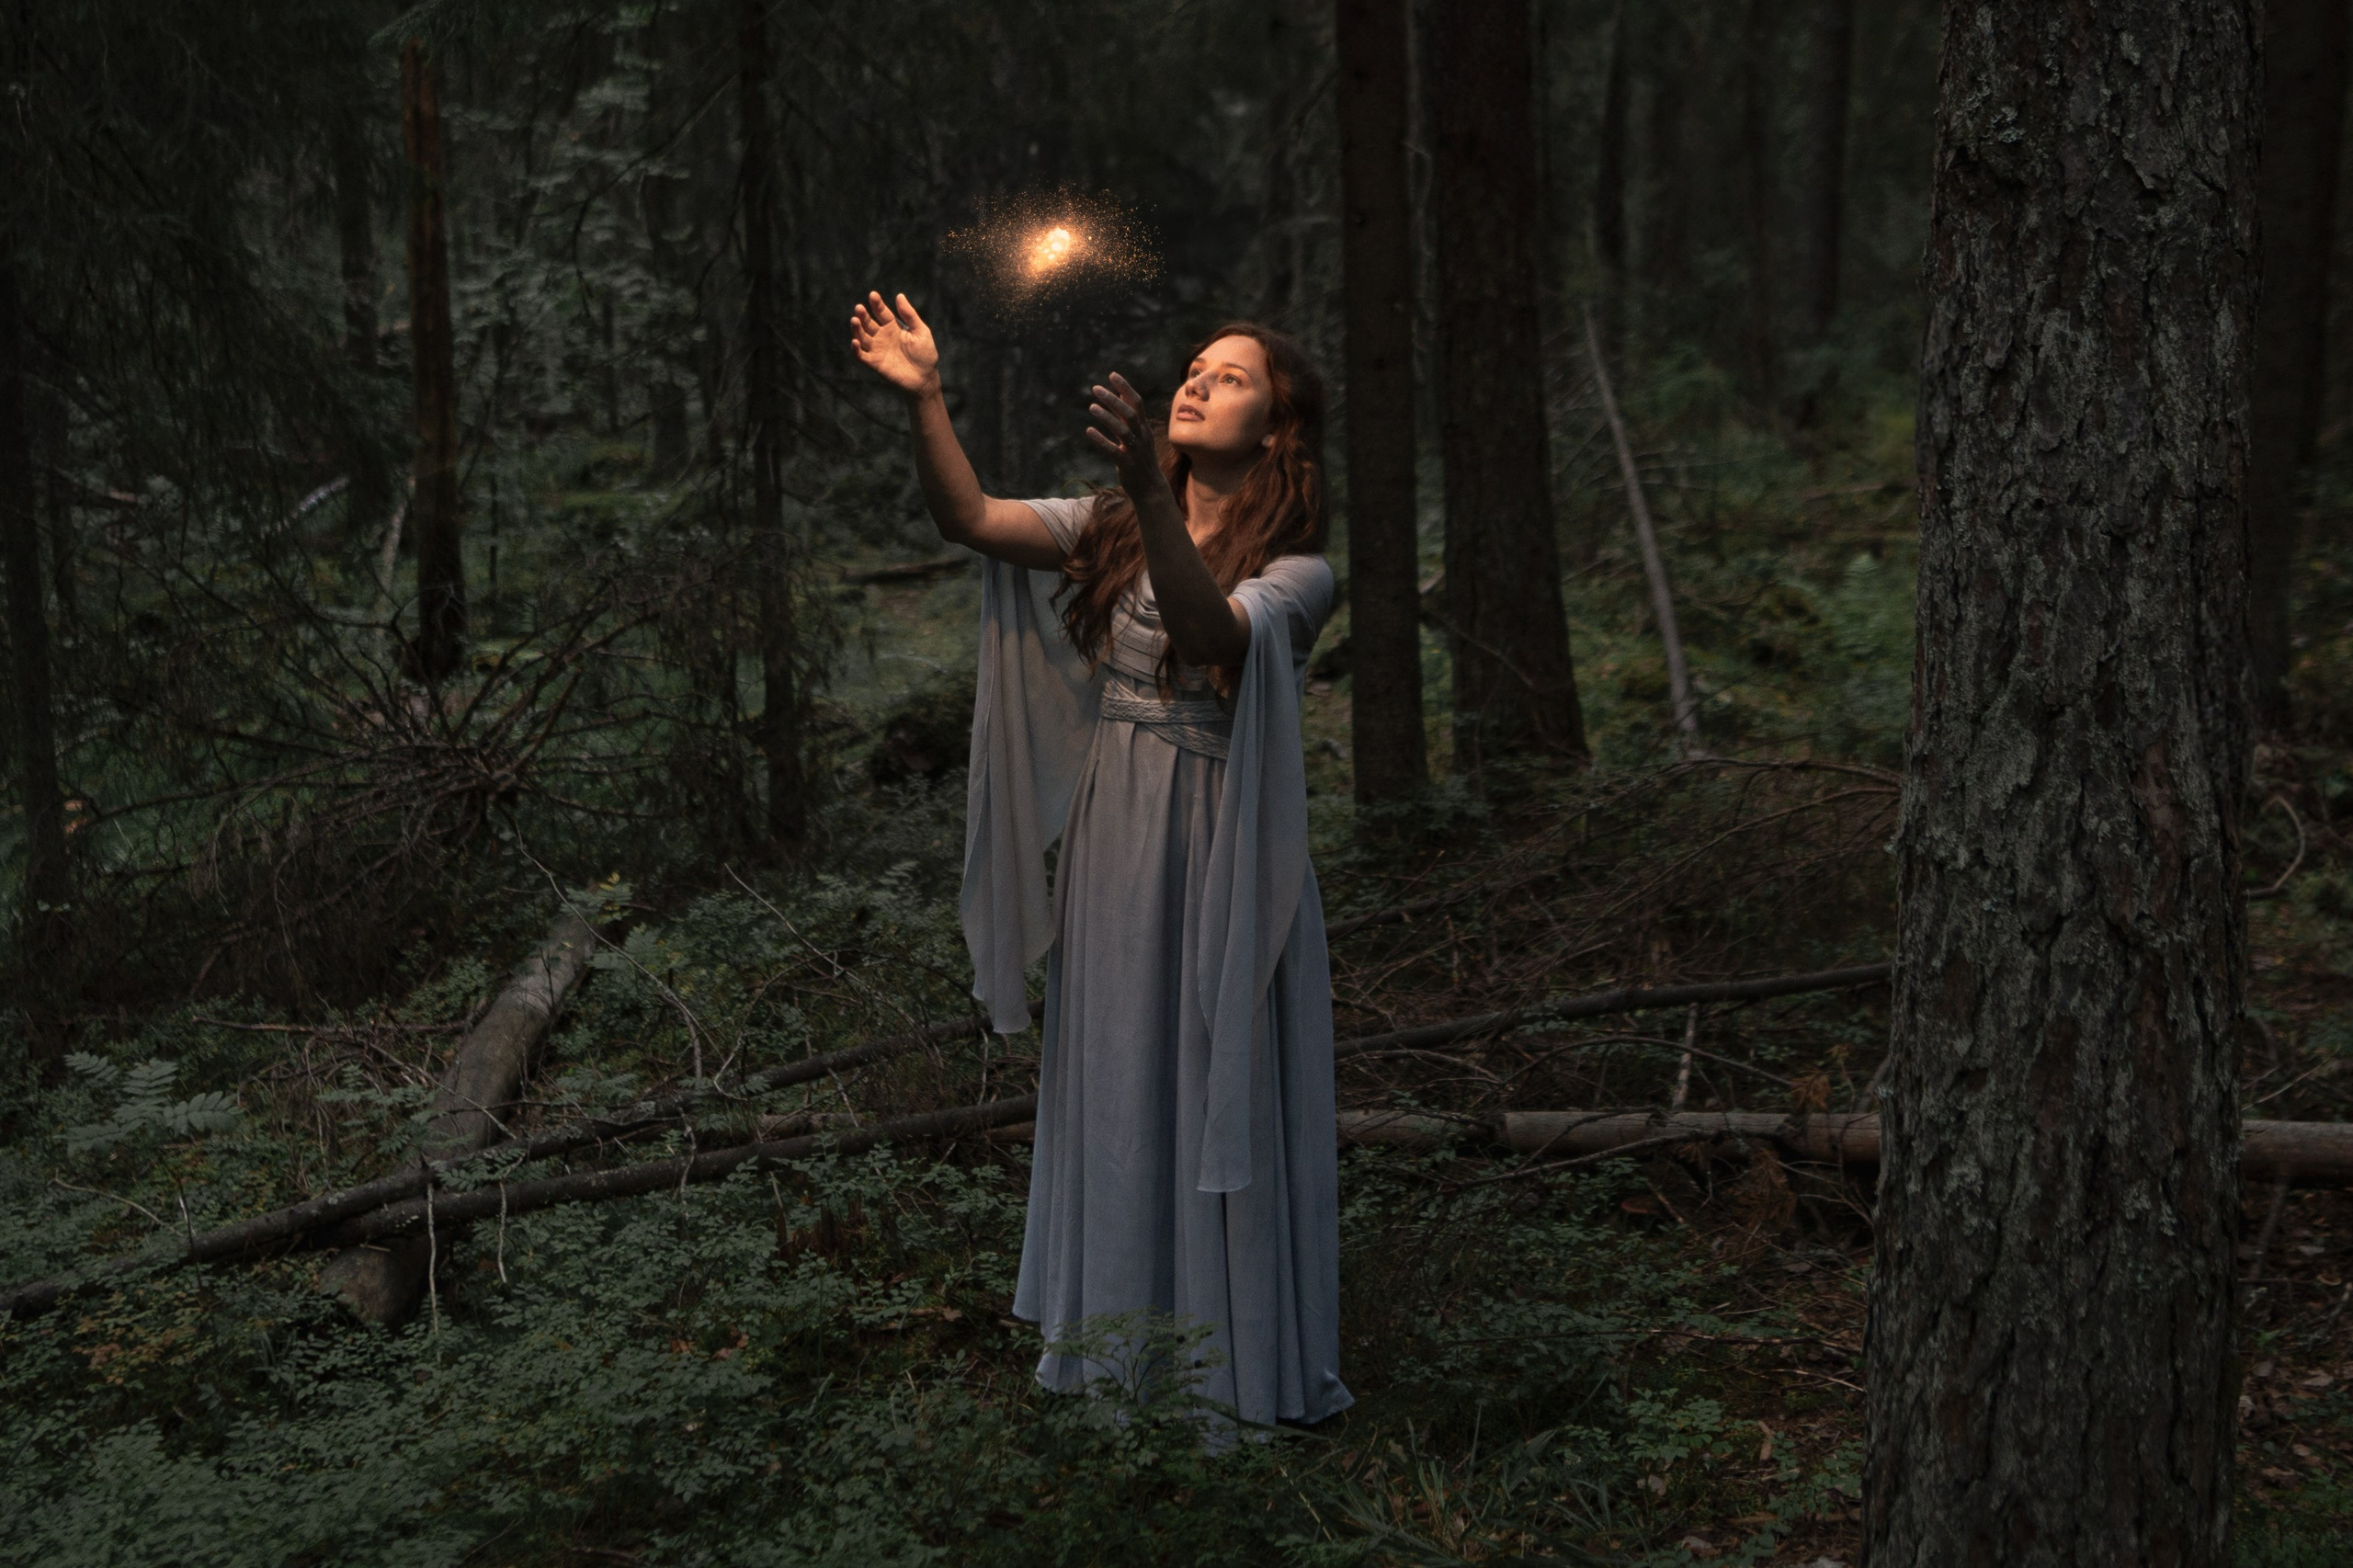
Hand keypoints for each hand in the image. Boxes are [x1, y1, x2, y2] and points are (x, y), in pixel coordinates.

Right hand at [850, 291, 939, 397]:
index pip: (882, 313)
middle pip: (868, 323)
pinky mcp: (875, 363)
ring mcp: (877, 350)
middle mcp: (883, 337)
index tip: (873, 295)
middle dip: (863, 315)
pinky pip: (862, 356)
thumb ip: (909, 315)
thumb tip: (899, 295)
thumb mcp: (921, 331)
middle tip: (859, 308)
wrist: (925, 378)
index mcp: (893, 327)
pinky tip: (855, 342)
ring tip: (855, 320)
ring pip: (862, 337)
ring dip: (857, 329)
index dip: (877, 304)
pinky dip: (856, 350)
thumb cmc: (925, 354)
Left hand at [1085, 373, 1166, 499]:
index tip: (1112, 375)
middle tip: (1096, 389)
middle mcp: (1142, 437)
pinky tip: (1089, 431)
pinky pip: (1113, 450)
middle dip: (1113, 400)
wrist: (1151, 489)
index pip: (1137, 403)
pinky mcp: (1127, 464)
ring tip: (1091, 406)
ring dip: (1107, 417)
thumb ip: (1127, 416)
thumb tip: (1119, 394)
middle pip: (1130, 414)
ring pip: (1122, 430)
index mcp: (1144, 428)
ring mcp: (1135, 451)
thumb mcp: (1137, 435)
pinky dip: (1101, 440)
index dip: (1125, 388)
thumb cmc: (1141, 459)